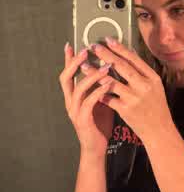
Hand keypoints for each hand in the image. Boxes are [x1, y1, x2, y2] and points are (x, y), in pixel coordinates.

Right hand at [59, 43, 114, 157]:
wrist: (97, 147)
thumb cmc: (100, 122)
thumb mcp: (100, 100)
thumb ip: (100, 86)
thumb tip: (110, 67)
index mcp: (73, 96)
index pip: (68, 74)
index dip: (68, 60)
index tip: (70, 44)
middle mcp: (70, 102)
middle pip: (66, 78)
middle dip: (75, 62)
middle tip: (87, 50)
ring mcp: (74, 111)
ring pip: (79, 88)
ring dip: (93, 75)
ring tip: (106, 65)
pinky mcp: (82, 120)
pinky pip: (89, 102)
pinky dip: (99, 91)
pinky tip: (109, 83)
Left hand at [89, 38, 173, 144]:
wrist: (159, 131)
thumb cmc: (156, 107)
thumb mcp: (156, 87)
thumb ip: (143, 72)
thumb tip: (129, 54)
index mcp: (152, 78)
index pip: (134, 59)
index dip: (120, 48)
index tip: (108, 40)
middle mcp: (144, 85)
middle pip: (122, 66)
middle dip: (106, 55)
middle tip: (94, 46)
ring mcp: (134, 98)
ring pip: (111, 81)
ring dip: (95, 73)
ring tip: (84, 66)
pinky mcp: (126, 110)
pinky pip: (108, 98)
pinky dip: (99, 92)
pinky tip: (90, 87)